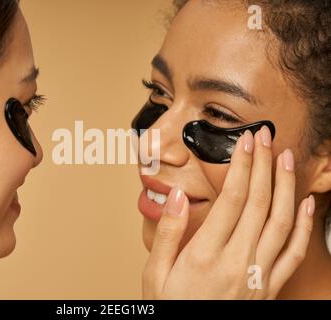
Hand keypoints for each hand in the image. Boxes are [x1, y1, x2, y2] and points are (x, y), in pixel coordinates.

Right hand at [142, 126, 314, 298]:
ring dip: (286, 186)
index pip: (233, 199)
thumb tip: (177, 197)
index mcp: (205, 255)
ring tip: (285, 159)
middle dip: (264, 165)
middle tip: (265, 137)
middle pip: (260, 203)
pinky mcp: (268, 287)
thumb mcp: (154, 273)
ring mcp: (257, 275)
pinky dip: (305, 227)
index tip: (246, 142)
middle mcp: (237, 262)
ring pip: (282, 223)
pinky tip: (306, 205)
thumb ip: (166, 234)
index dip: (242, 166)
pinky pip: (293, 253)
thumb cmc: (170, 307)